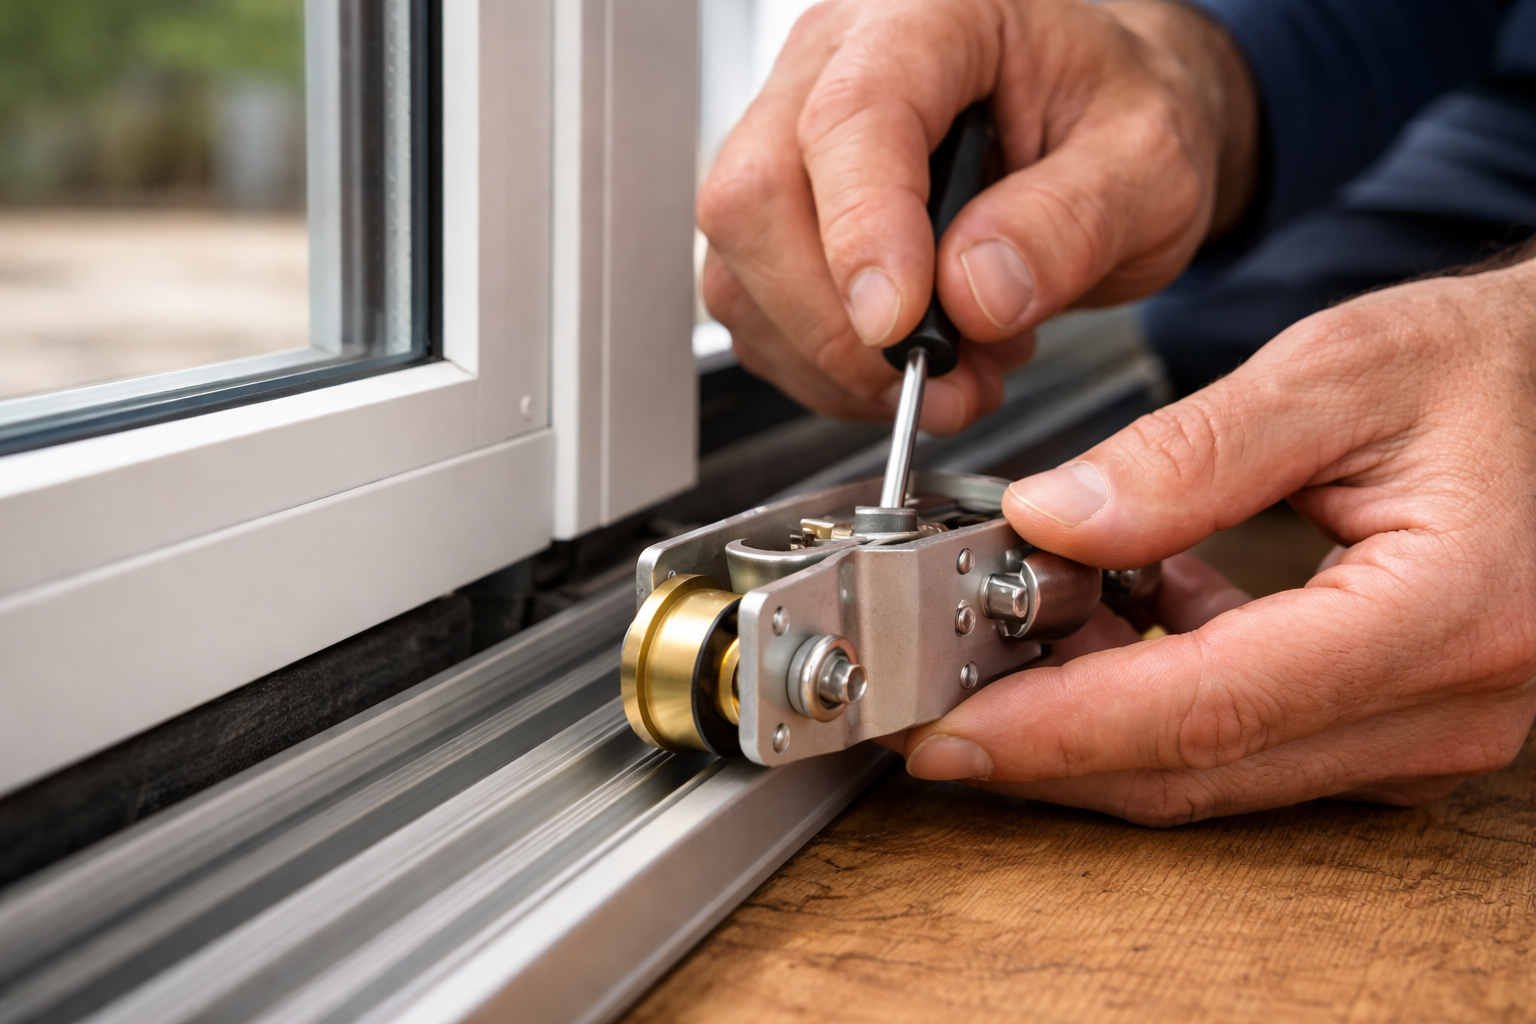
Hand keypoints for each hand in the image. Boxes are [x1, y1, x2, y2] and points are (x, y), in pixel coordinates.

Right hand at [698, 0, 1255, 433]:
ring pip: (741, 271)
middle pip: (757, 199)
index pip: (851, 119)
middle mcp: (833, 68)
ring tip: (949, 374)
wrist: (1099, 128)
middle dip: (836, 326)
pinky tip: (901, 364)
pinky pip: (756, 314)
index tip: (898, 328)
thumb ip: (1074, 223)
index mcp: (929, 18)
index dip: (860, 233)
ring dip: (832, 361)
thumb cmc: (1116, 119)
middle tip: (938, 380)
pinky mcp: (779, 222)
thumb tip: (974, 293)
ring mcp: (788, 143)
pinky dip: (823, 371)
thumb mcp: (1149, 163)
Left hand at [900, 261, 1535, 823]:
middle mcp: (1442, 708)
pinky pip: (1246, 745)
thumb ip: (1192, 452)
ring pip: (1213, 769)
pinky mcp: (1395, 729)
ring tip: (1008, 637)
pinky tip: (1111, 621)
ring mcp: (1424, 735)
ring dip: (1091, 722)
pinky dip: (1152, 701)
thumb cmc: (1496, 371)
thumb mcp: (1342, 370)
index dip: (1058, 730)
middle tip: (932, 707)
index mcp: (1442, 615)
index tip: (945, 733)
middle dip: (1046, 746)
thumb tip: (1055, 520)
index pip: (1205, 708)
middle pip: (1197, 768)